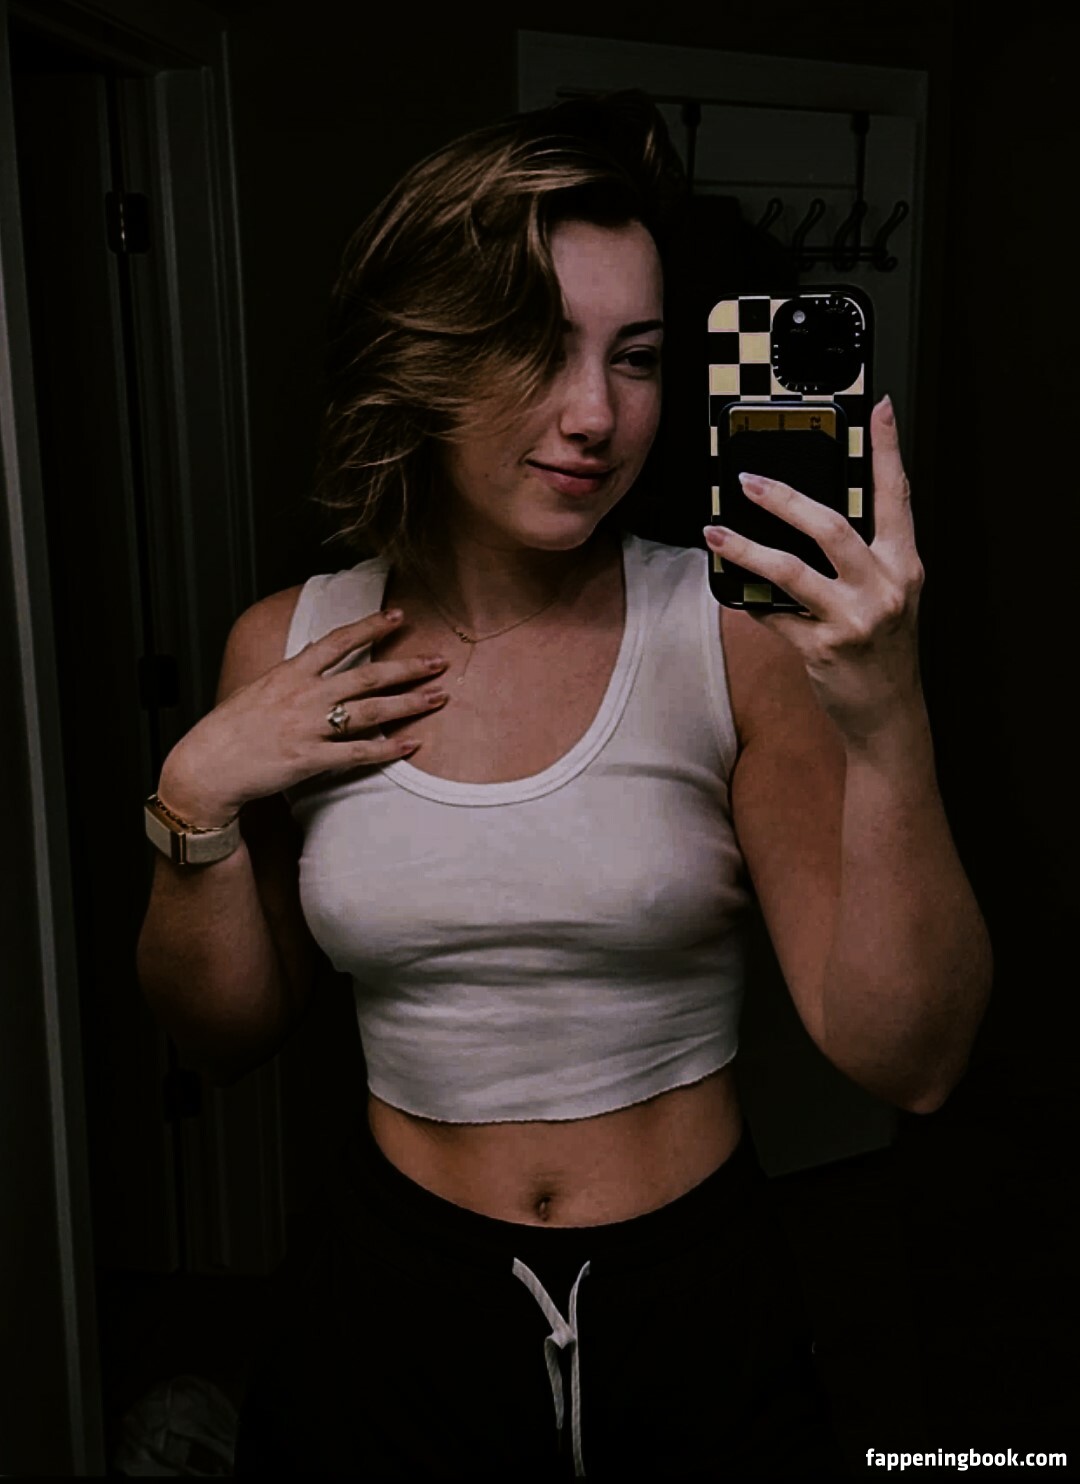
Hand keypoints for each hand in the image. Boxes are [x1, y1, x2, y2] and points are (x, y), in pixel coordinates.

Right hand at [159, 608, 449, 824]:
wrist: (207, 766)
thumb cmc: (229, 730)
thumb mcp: (258, 689)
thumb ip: (290, 676)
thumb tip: (312, 661)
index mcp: (290, 673)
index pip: (338, 641)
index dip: (371, 626)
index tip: (399, 616)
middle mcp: (304, 696)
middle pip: (367, 675)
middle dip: (407, 666)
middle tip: (439, 660)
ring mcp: (309, 727)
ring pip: (371, 711)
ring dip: (409, 703)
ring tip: (439, 697)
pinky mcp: (310, 759)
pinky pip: (358, 752)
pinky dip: (388, 748)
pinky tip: (412, 744)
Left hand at [703, 396, 925, 743]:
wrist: (889, 715)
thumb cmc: (884, 651)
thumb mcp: (889, 596)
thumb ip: (863, 558)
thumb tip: (809, 516)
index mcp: (903, 566)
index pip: (897, 497)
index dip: (889, 450)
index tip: (878, 409)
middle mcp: (884, 588)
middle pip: (831, 528)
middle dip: (785, 499)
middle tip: (748, 480)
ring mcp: (853, 619)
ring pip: (790, 571)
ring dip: (746, 549)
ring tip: (716, 532)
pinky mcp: (823, 648)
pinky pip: (772, 614)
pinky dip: (747, 600)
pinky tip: (728, 587)